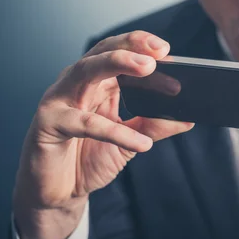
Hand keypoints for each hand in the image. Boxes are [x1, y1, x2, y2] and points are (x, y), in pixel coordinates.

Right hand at [13, 31, 192, 238]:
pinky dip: (115, 131)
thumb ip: (155, 126)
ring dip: (117, 63)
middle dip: (130, 46)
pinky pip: (84, 123)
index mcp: (98, 81)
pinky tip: (141, 142)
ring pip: (86, 71)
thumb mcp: (130, 141)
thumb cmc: (89, 157)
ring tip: (148, 68)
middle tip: (158, 52)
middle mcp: (77, 83)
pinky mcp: (49, 124)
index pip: (118, 50)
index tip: (166, 49)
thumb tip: (188, 118)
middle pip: (102, 52)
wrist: (59, 193)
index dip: (140, 44)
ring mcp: (59, 100)